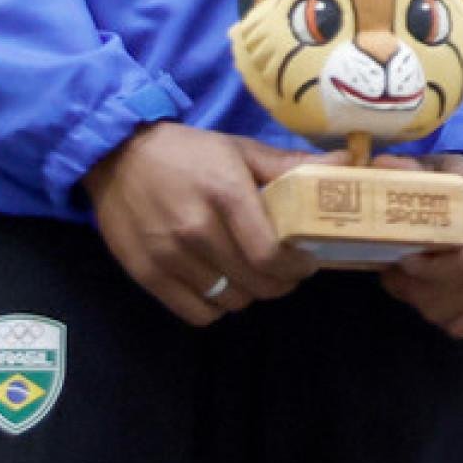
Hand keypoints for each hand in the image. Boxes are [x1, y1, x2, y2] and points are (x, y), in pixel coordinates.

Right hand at [81, 123, 318, 325]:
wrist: (115, 155)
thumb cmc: (188, 151)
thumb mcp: (239, 149)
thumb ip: (290, 164)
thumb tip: (347, 162)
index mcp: (225, 193)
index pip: (271, 254)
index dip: (298, 267)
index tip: (307, 260)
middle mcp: (196, 229)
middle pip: (255, 283)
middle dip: (280, 281)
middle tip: (284, 268)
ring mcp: (168, 255)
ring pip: (230, 301)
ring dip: (248, 293)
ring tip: (249, 273)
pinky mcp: (146, 274)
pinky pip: (196, 313)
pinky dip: (214, 306)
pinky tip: (219, 282)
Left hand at [380, 154, 462, 337]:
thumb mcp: (442, 168)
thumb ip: (410, 169)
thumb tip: (376, 167)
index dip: (431, 269)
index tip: (403, 259)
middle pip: (452, 292)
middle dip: (412, 289)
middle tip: (393, 273)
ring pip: (452, 314)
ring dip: (423, 303)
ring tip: (410, 282)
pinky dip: (443, 315)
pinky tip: (435, 293)